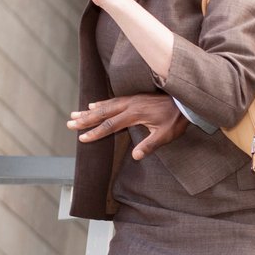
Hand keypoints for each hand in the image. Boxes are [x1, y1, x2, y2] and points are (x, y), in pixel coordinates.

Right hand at [69, 94, 187, 159]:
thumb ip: (150, 145)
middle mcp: (130, 105)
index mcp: (135, 114)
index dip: (96, 132)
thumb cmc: (176, 119)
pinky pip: (113, 100)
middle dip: (85, 119)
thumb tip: (135, 157)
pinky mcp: (135, 97)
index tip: (82, 138)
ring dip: (90, 110)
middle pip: (103, 113)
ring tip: (75, 113)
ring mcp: (131, 99)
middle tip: (69, 123)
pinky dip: (102, 103)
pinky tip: (95, 104)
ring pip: (106, 105)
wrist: (185, 101)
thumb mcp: (166, 135)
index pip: (111, 125)